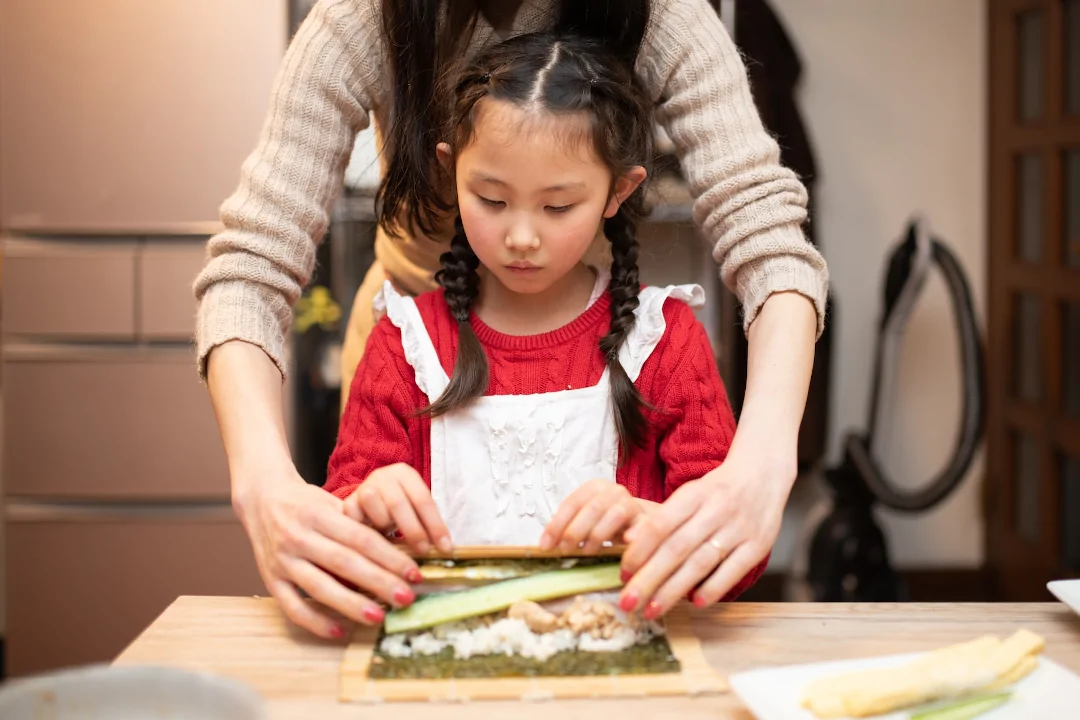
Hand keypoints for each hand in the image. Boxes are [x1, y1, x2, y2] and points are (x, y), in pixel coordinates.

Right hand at [234, 465, 422, 638]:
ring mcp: (282, 560)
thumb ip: (357, 524)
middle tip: (406, 598)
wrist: (262, 500)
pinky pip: (293, 606)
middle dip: (379, 582)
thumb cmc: (306, 504)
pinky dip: (316, 622)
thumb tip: (396, 551)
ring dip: (351, 605)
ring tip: (378, 617)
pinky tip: (340, 630)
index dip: (390, 558)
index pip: (361, 538)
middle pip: (345, 563)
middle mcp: (298, 537)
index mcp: (319, 514)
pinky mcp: (269, 580)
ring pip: (320, 587)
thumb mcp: (331, 503)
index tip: (413, 573)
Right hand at [342, 462, 452, 554]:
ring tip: (392, 538)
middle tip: (423, 552)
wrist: (372, 500)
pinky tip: (374, 541)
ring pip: (375, 510)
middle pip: (398, 504)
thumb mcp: (415, 509)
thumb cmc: (401, 508)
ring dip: (386, 528)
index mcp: (405, 473)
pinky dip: (366, 532)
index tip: (445, 548)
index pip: (423, 499)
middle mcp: (382, 476)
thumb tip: (445, 549)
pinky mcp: (347, 504)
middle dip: (413, 531)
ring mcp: (362, 488)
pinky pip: (356, 521)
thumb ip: (427, 524)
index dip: (435, 525)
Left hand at [539, 479, 653, 553]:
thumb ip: (566, 528)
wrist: (640, 522)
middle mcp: (614, 491)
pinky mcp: (648, 520)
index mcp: (594, 488)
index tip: (546, 546)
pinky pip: (643, 526)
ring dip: (598, 535)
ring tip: (588, 551)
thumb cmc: (606, 524)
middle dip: (576, 531)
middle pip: (592, 508)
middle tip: (565, 550)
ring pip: (615, 515)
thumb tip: (545, 546)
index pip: (572, 503)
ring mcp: (632, 504)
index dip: (557, 524)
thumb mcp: (584, 522)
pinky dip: (635, 533)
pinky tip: (625, 543)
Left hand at [618, 450, 790, 618]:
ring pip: (700, 563)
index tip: (622, 574)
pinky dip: (712, 588)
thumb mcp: (690, 494)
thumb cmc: (717, 490)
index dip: (639, 551)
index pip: (660, 525)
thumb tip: (628, 538)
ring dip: (673, 590)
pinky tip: (694, 603)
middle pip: (676, 548)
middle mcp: (716, 510)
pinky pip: (733, 571)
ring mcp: (739, 528)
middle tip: (627, 603)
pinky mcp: (759, 545)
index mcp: (694, 494)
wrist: (764, 473)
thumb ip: (663, 516)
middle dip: (649, 579)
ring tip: (653, 610)